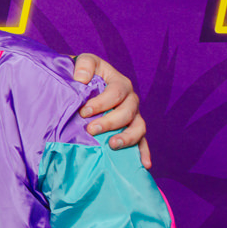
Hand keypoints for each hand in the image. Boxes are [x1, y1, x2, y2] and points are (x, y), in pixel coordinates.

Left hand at [72, 53, 150, 168]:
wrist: (83, 86)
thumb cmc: (84, 75)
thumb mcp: (84, 62)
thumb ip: (84, 65)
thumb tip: (81, 79)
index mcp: (120, 83)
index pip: (115, 93)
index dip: (101, 103)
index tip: (84, 112)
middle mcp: (130, 100)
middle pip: (127, 112)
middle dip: (110, 122)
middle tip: (91, 129)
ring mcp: (133, 116)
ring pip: (138, 127)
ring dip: (127, 137)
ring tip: (112, 145)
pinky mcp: (132, 130)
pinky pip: (142, 142)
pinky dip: (144, 153)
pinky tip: (144, 165)